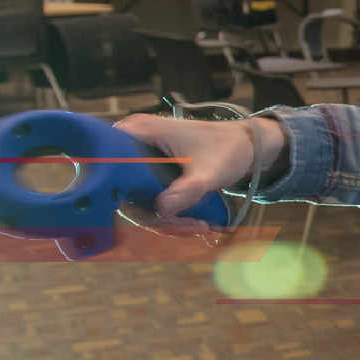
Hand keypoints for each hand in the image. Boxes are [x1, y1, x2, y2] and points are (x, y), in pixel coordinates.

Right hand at [111, 114, 285, 230]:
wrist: (248, 145)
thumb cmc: (229, 149)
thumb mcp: (209, 172)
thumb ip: (187, 191)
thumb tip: (160, 211)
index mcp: (140, 132)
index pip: (112, 168)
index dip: (125, 196)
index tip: (157, 216)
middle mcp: (133, 143)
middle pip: (124, 192)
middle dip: (157, 217)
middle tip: (190, 227)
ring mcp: (141, 159)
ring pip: (138, 201)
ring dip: (166, 221)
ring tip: (199, 225)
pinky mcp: (151, 173)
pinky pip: (149, 200)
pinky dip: (170, 215)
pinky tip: (195, 222)